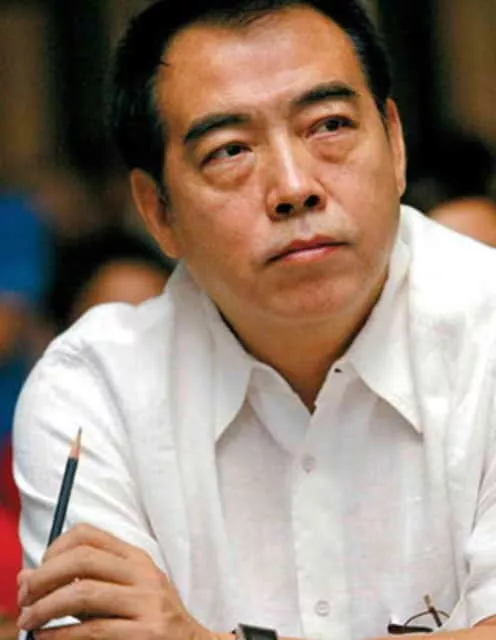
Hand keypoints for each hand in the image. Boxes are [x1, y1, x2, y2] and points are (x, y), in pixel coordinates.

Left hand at [17, 523, 225, 639]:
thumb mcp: (123, 593)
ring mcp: (147, 603)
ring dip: (45, 608)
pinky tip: (47, 639)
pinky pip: (93, 629)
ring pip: (84, 591)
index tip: (38, 572)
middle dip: (44, 577)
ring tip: (28, 622)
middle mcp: (143, 574)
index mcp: (136, 558)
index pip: (88, 534)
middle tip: (24, 598)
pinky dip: (60, 635)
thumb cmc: (148, 621)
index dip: (54, 549)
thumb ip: (84, 582)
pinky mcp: (145, 634)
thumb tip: (26, 578)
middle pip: (82, 558)